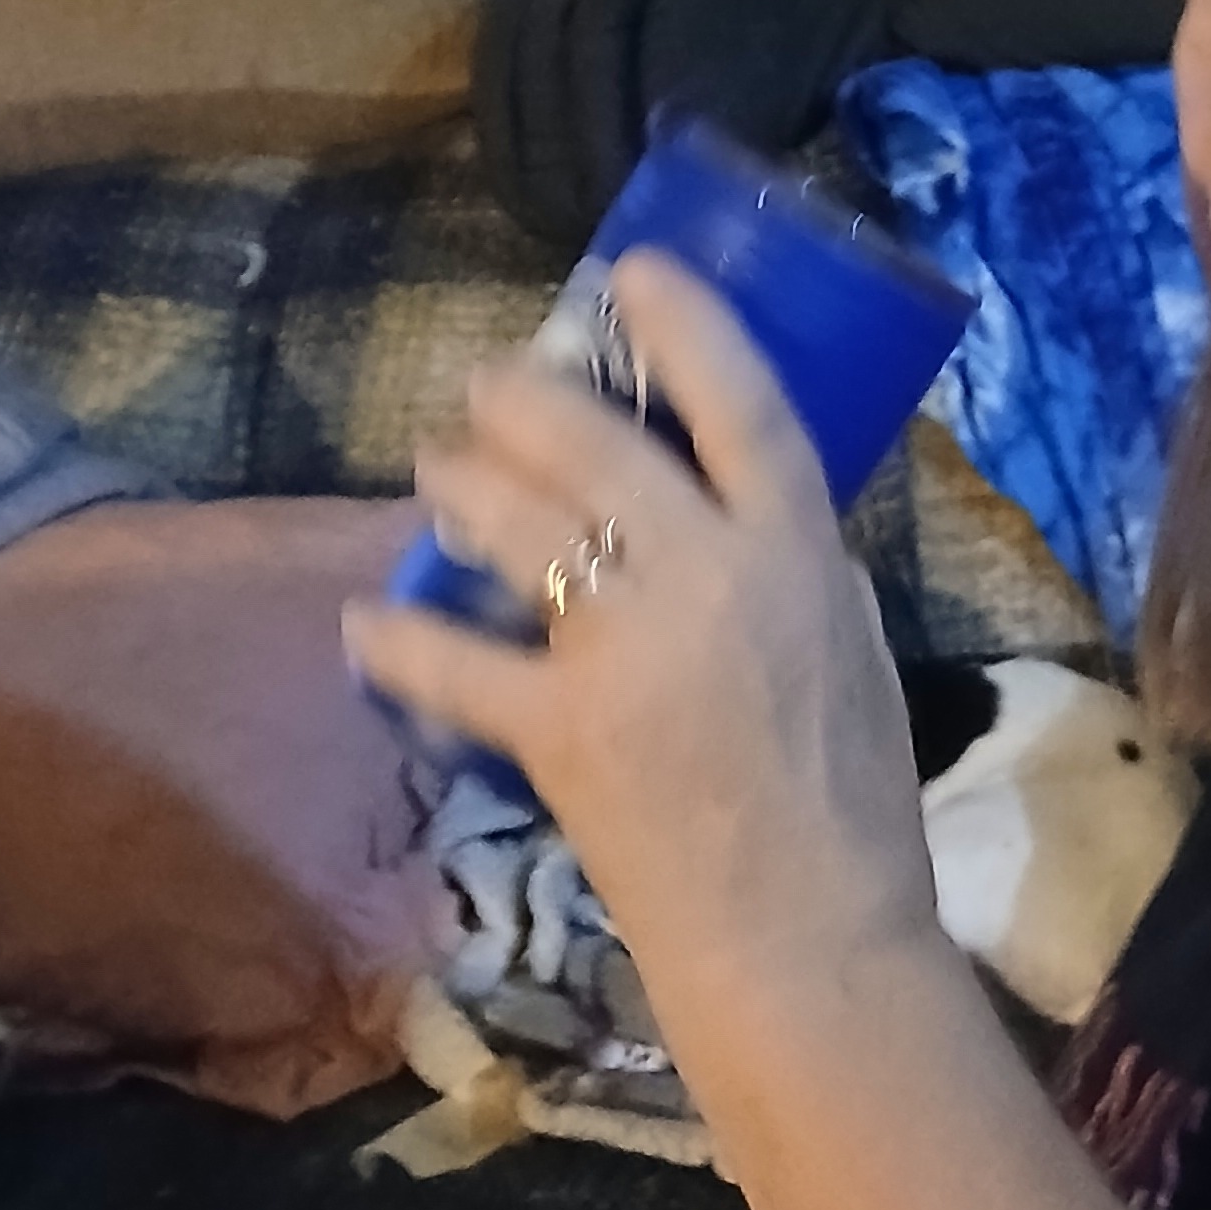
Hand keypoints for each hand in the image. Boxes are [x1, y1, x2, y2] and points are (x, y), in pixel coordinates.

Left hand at [343, 251, 943, 1043]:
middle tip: (484, 386)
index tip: (632, 273)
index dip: (684, 324)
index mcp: (797, 549)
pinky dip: (395, 642)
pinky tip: (359, 627)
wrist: (811, 936)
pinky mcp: (560, 728)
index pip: (739, 400)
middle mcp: (708, 574)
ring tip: (437, 472)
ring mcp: (626, 647)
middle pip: (592, 440)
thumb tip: (726, 508)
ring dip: (459, 483)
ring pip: (513, 520)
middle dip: (520, 396)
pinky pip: (452, 663)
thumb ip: (786, 563)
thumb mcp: (848, 643)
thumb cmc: (851, 799)